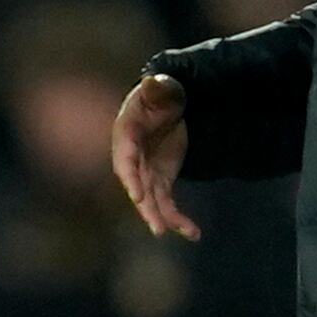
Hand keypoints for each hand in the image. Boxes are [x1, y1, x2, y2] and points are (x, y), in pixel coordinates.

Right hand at [111, 73, 199, 240]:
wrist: (168, 106)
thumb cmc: (161, 94)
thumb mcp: (162, 89)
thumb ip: (158, 89)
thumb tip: (153, 83)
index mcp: (126, 132)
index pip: (125, 157)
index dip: (130, 176)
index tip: (137, 194)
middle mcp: (131, 156)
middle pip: (136, 184)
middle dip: (145, 206)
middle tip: (156, 226)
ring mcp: (146, 171)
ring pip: (150, 199)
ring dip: (161, 218)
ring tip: (174, 233)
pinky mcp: (160, 181)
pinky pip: (166, 203)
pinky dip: (177, 218)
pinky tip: (192, 233)